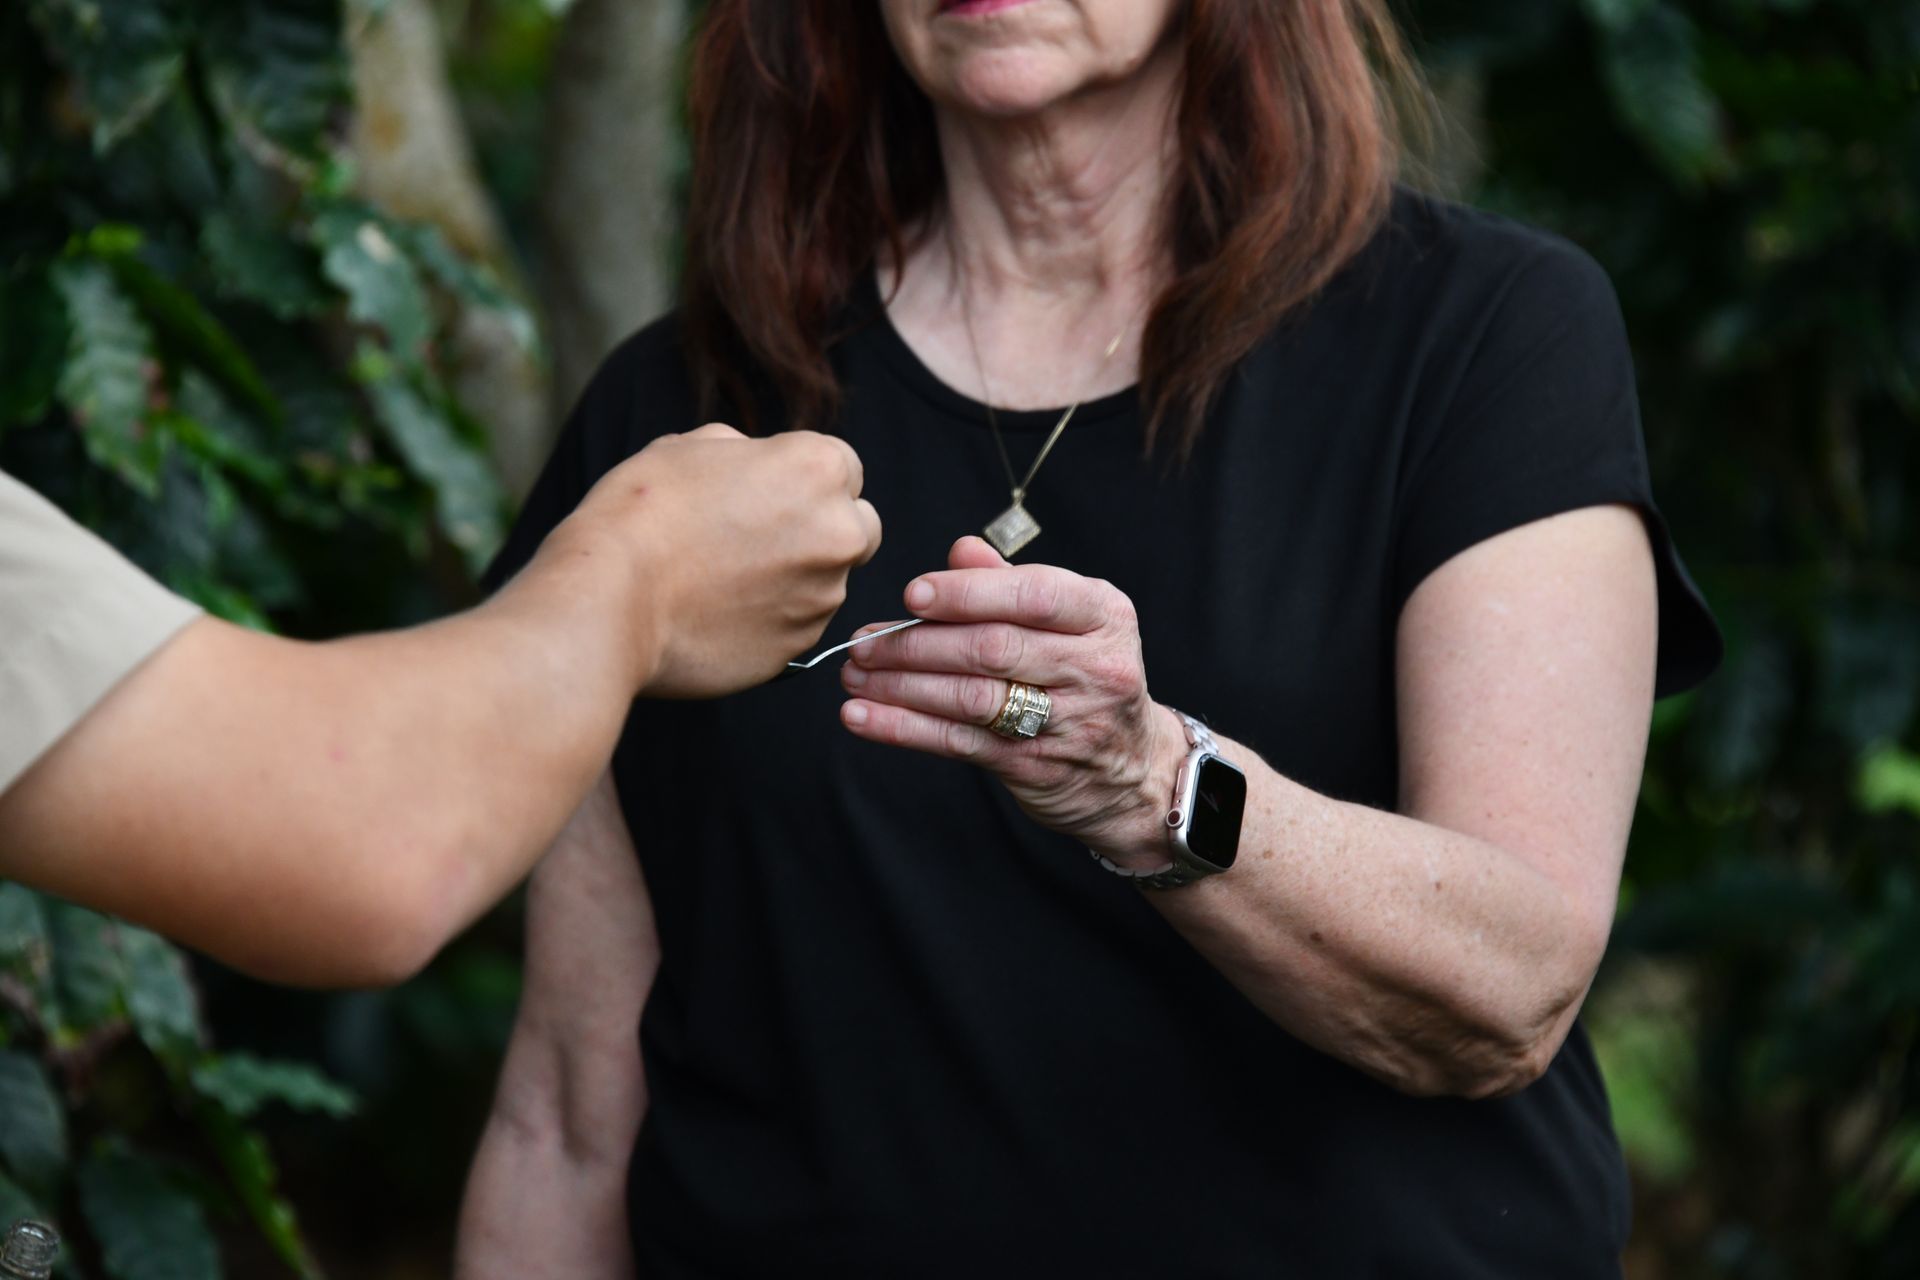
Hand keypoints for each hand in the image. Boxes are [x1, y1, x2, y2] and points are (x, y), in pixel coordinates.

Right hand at [553, 424, 882, 697]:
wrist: (608, 600)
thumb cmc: (641, 514)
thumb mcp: (689, 448)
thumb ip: (746, 453)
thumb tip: (758, 463)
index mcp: (818, 470)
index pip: (845, 469)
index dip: (805, 480)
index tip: (769, 494)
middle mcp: (838, 533)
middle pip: (857, 528)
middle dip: (824, 530)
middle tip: (760, 538)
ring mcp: (822, 597)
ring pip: (827, 582)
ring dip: (793, 579)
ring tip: (722, 580)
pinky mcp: (798, 648)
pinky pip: (796, 627)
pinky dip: (770, 621)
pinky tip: (717, 614)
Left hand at [838, 537, 1183, 868]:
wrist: (1133, 770)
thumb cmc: (1086, 676)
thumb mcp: (1073, 620)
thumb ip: (1013, 584)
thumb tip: (961, 551)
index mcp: (1103, 616)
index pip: (1033, 596)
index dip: (968, 594)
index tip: (913, 593)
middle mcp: (1092, 667)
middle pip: (993, 649)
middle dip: (918, 643)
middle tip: (865, 641)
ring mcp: (1066, 721)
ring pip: (970, 698)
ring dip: (901, 686)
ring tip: (855, 675)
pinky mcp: (1033, 765)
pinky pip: (958, 742)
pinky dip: (904, 729)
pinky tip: (863, 717)